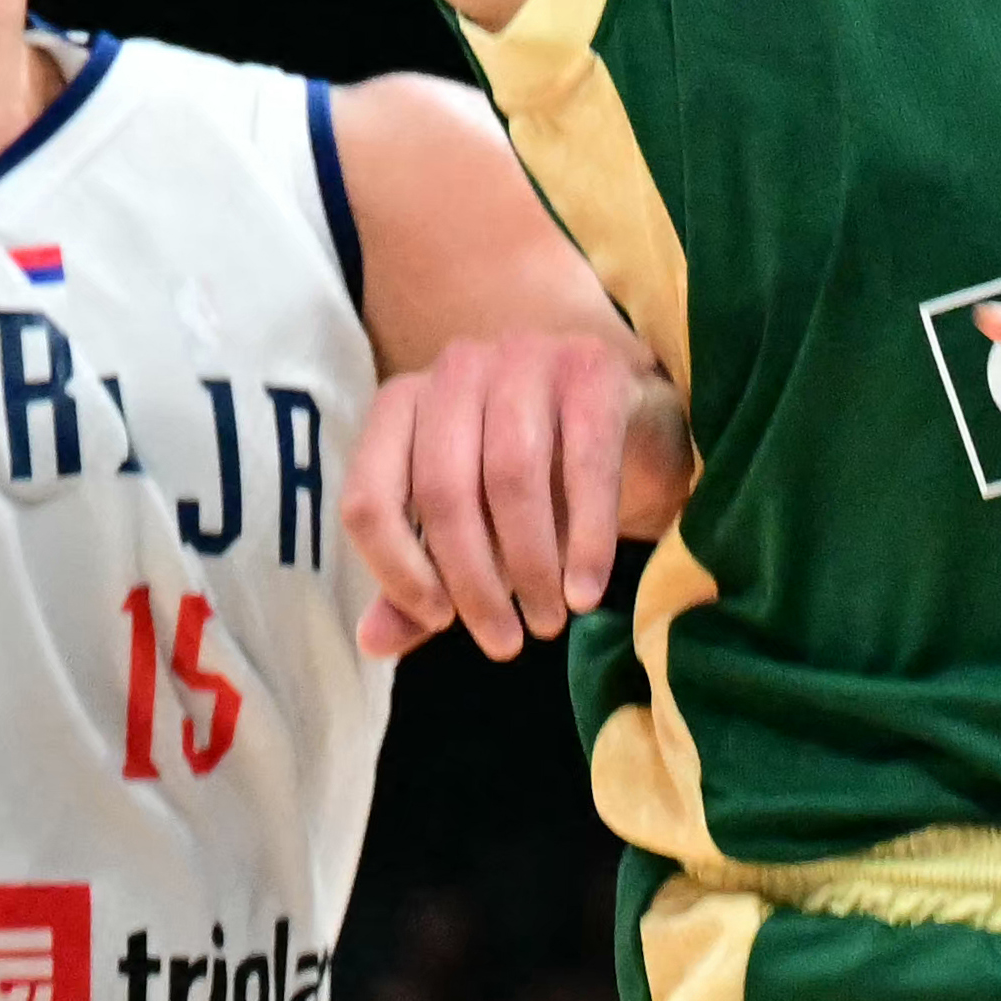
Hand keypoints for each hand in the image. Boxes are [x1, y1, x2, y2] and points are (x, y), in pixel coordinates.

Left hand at [345, 333, 692, 661]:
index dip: (397, 571)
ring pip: (511, 476)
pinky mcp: (592, 366)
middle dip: (474, 581)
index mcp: (401, 405)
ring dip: (530, 565)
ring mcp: (524, 357)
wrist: (631, 430)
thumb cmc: (534, 486)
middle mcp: (454, 370)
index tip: (439, 622)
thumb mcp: (471, 537)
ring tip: (547, 622)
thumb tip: (372, 642)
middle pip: (442, 491)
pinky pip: (585, 462)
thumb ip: (420, 583)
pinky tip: (585, 591)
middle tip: (505, 643)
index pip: (369, 497)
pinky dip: (585, 538)